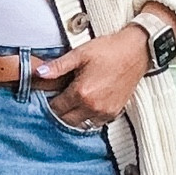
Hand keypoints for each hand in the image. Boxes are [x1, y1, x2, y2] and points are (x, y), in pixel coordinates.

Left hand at [36, 25, 150, 129]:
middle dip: (60, 111)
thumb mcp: (80, 54)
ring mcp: (104, 112)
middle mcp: (92, 106)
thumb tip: (39, 73)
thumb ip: (58, 66)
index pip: (56, 108)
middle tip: (60, 98)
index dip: (50, 101)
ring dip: (73, 116)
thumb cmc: (109, 50)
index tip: (51, 94)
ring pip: (80, 124)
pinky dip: (88, 117)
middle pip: (66, 120)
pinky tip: (87, 105)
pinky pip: (95, 123)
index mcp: (81, 92)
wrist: (136, 51)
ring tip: (73, 102)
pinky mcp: (114, 112)